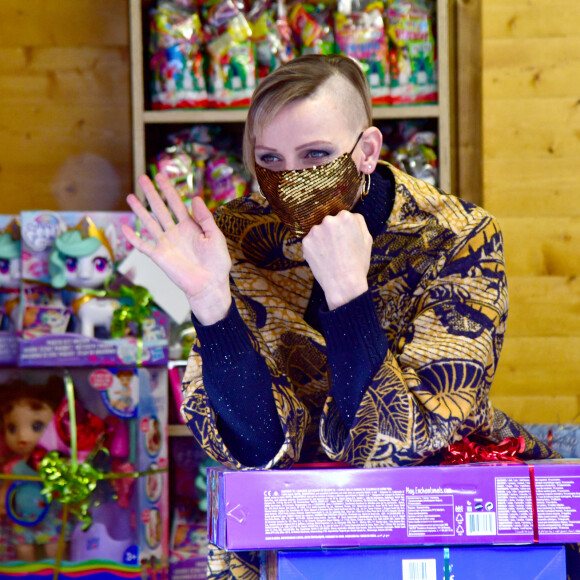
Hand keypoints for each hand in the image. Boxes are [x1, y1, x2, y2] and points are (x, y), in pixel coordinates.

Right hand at [121, 174, 231, 324]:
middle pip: (160, 209)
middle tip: (143, 178)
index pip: (176, 204)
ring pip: (149, 223)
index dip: (168, 190)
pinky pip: (143, 245)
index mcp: (190, 226)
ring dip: (140, 210)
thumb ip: (205, 218)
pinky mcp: (159, 256)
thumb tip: (195, 198)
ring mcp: (166, 244)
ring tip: (130, 196)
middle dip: (152, 193)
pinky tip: (124, 227)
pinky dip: (133, 238)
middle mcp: (176, 232)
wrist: (209, 285)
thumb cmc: (216, 263)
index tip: (161, 175)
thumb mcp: (215, 237)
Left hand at [302, 211, 371, 309]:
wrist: (344, 284)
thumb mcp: (367, 239)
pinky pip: (310, 242)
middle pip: (329, 222)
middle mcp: (329, 220)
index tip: (346, 240)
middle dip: (332, 233)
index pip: (342, 216)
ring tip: (331, 255)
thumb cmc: (358, 263)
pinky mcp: (305, 242)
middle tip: (338, 249)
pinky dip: (314, 249)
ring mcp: (315, 231)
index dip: (344, 230)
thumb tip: (350, 214)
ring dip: (322, 240)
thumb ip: (359, 222)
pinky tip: (323, 258)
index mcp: (346, 217)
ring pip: (318, 232)